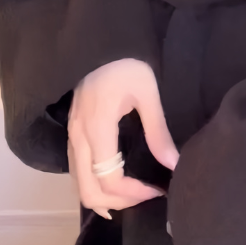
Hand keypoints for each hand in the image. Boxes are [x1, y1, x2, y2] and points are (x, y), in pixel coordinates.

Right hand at [68, 57, 179, 218]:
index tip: (157, 189)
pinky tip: (111, 185)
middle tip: (145, 198)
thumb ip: (158, 131)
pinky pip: (76, 171)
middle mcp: (78, 138)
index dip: (133, 193)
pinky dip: (92, 185)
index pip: (109, 180)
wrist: (100, 40)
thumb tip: (174, 164)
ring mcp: (71, 135)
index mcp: (97, 128)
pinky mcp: (71, 131)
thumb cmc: (126, 63)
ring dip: (103, 198)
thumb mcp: (148, 93)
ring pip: (78, 185)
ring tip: (131, 197)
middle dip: (118, 203)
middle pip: (88, 191)